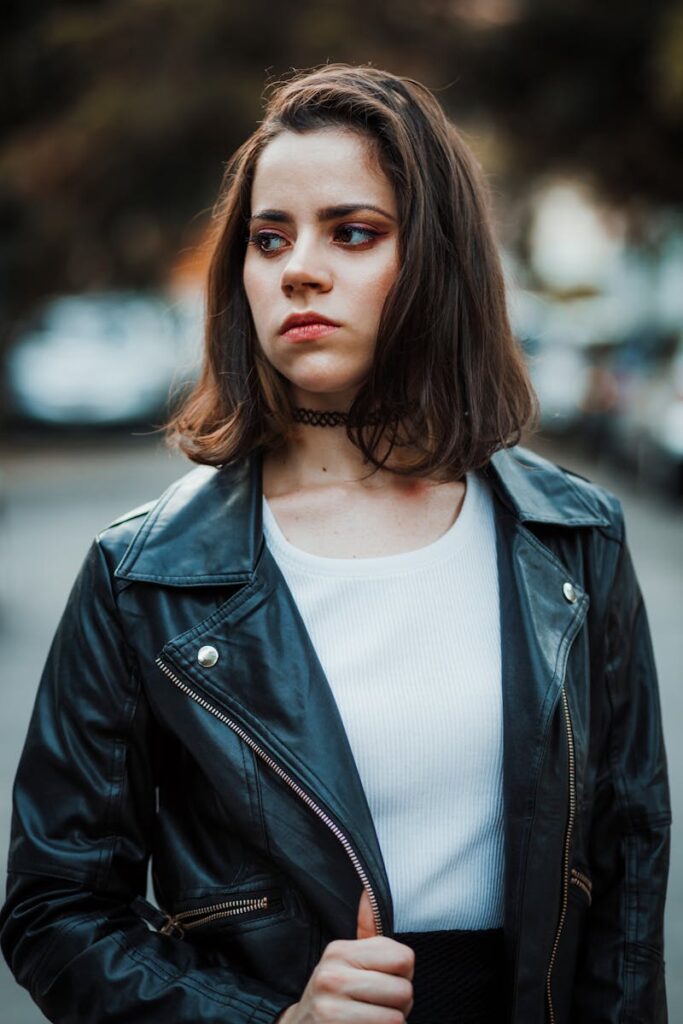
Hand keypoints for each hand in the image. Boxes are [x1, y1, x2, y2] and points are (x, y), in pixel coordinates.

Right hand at [277, 890, 413, 1022]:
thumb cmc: (333, 994)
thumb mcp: (345, 960)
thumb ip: (365, 929)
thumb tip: (368, 893)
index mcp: (340, 951)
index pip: (403, 957)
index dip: (404, 973)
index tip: (386, 979)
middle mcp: (332, 976)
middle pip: (404, 991)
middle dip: (400, 1004)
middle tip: (379, 1005)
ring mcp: (331, 1008)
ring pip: (396, 1018)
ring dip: (392, 1023)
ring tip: (372, 1019)